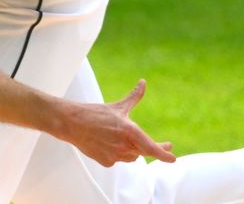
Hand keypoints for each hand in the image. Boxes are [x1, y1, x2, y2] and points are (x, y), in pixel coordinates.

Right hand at [53, 80, 175, 166]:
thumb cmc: (95, 113)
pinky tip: (106, 143)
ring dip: (130, 150)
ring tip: (118, 137)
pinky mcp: (106, 162)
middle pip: (142, 152)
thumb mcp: (118, 106)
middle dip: (148, 148)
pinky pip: (117, 160)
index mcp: (130, 131)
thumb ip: (134, 96)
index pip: (152, 148)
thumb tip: (143, 82)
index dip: (164, 154)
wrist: (71, 123)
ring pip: (131, 157)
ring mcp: (115, 155)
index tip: (172, 157)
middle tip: (164, 146)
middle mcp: (124, 145)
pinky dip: (116, 153)